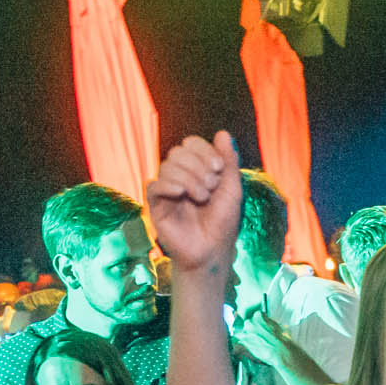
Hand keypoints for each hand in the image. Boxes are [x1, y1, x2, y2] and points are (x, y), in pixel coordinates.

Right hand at [145, 131, 243, 275]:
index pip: (190, 143)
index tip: (219, 169)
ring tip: (202, 197)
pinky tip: (181, 194)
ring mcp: (167, 191)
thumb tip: (222, 133)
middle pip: (177, 151)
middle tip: (211, 186)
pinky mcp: (155, 205)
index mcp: (196, 170)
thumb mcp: (232, 189)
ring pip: (167, 165)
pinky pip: (153, 185)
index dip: (204, 150)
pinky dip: (168, 185)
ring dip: (188, 178)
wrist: (211, 252)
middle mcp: (179, 177)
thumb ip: (228, 161)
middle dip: (197, 165)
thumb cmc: (223, 223)